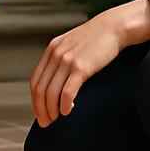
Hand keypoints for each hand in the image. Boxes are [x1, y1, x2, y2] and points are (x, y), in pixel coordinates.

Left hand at [28, 0, 149, 127]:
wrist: (114, 27)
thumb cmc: (96, 39)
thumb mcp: (72, 44)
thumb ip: (62, 59)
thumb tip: (58, 82)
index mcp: (51, 50)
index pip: (35, 80)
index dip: (35, 100)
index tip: (40, 113)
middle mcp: (56, 55)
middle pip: (40, 89)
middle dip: (41, 109)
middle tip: (46, 123)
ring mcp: (67, 61)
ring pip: (51, 93)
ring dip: (51, 110)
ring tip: (56, 119)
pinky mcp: (81, 67)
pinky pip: (67, 92)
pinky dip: (65, 105)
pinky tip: (68, 111)